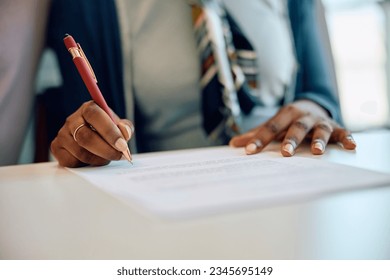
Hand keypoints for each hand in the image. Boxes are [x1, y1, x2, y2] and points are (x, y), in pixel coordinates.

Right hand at [50, 101, 133, 166]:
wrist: (93, 140)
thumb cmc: (107, 131)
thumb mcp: (119, 126)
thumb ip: (125, 127)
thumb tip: (124, 132)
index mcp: (89, 108)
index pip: (95, 116)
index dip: (109, 131)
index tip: (122, 145)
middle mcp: (72, 119)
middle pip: (86, 137)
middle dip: (106, 150)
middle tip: (119, 156)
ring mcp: (62, 134)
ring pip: (80, 152)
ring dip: (98, 159)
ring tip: (108, 158)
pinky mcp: (56, 148)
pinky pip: (71, 161)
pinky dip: (85, 164)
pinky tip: (93, 160)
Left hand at [229, 100, 355, 155]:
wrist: (312, 106)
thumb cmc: (288, 121)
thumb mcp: (273, 125)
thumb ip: (255, 134)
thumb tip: (233, 144)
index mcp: (285, 114)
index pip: (270, 127)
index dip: (260, 139)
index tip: (249, 151)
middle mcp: (303, 116)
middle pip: (296, 127)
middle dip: (291, 139)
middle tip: (286, 153)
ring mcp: (320, 121)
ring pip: (320, 129)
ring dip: (319, 140)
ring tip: (317, 152)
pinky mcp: (336, 128)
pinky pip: (343, 133)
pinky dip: (348, 138)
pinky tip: (352, 146)